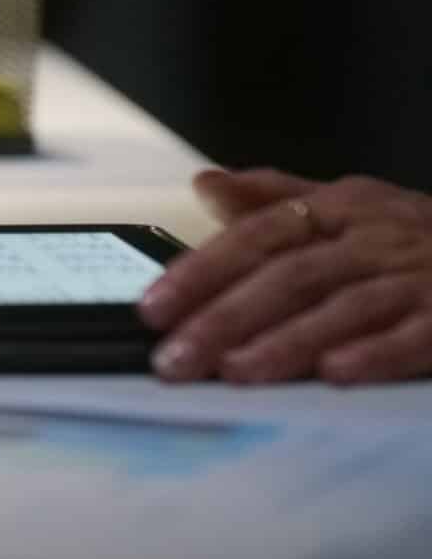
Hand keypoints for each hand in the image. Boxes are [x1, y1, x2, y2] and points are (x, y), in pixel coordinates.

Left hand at [141, 168, 431, 384]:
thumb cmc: (425, 239)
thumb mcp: (357, 206)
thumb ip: (279, 197)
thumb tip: (206, 184)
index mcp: (346, 208)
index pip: (259, 234)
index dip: (202, 269)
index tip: (153, 306)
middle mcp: (380, 237)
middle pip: (291, 275)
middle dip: (226, 317)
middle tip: (176, 358)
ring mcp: (424, 276)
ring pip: (345, 306)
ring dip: (287, 340)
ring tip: (235, 370)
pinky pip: (417, 334)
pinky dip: (376, 352)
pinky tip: (336, 374)